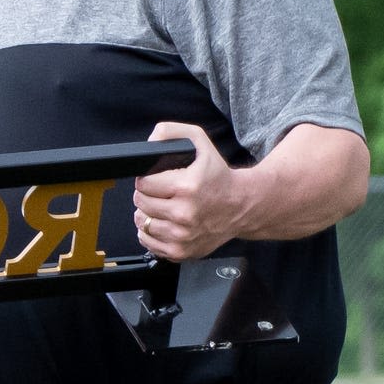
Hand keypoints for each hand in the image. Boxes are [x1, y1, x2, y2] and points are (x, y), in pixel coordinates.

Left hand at [133, 121, 247, 260]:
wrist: (242, 205)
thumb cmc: (218, 176)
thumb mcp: (200, 143)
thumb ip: (172, 132)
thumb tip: (149, 142)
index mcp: (187, 187)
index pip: (143, 183)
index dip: (148, 179)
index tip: (157, 179)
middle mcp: (184, 213)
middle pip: (141, 203)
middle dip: (148, 195)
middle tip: (163, 192)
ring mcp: (182, 235)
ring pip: (142, 223)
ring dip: (148, 213)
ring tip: (164, 206)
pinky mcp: (181, 251)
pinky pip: (148, 242)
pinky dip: (151, 233)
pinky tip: (166, 222)